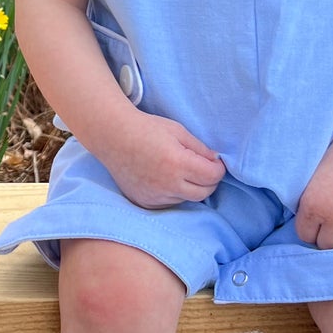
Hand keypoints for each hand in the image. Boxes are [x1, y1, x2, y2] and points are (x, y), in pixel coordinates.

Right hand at [105, 112, 226, 209]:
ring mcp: (155, 196)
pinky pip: (169, 203)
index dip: (218, 168)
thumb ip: (200, 148)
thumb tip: (216, 161)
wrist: (113, 137)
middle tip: (203, 168)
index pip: (212, 176)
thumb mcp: (178, 131)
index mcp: (177, 163)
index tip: (215, 162)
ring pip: (187, 199)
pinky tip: (165, 178)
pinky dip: (174, 193)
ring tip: (179, 171)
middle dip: (209, 181)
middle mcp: (167, 184)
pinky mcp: (145, 202)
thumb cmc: (146, 129)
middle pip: (204, 193)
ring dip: (190, 187)